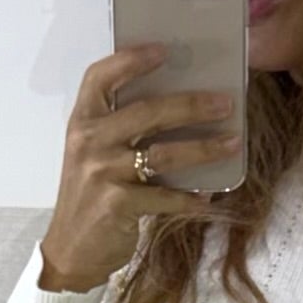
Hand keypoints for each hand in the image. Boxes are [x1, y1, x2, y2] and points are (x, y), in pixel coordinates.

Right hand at [37, 42, 241, 292]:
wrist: (70, 251)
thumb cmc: (89, 198)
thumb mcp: (94, 156)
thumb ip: (120, 131)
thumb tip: (179, 109)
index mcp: (82, 122)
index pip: (100, 77)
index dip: (131, 59)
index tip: (164, 50)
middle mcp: (89, 141)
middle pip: (147, 111)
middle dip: (191, 105)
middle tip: (225, 103)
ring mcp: (102, 172)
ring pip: (163, 153)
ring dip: (204, 149)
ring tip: (232, 143)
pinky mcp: (117, 203)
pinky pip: (165, 196)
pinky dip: (191, 198)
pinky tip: (210, 197)